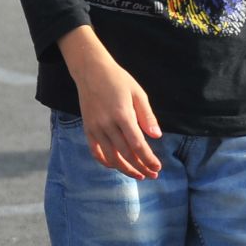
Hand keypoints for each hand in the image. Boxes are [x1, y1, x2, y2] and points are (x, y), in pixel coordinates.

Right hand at [59, 27, 162, 178]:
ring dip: (125, 169)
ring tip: (137, 175)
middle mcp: (107, 124)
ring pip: (110, 157)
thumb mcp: (138, 93)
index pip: (137, 145)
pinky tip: (115, 166)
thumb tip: (157, 136)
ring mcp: (95, 127)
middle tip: (152, 174)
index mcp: (122, 115)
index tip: (157, 167)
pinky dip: (105, 162)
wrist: (91, 70)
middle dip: (141, 167)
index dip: (148, 159)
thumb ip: (147, 116)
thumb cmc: (118, 80)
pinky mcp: (87, 128)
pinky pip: (95, 151)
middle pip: (125, 154)